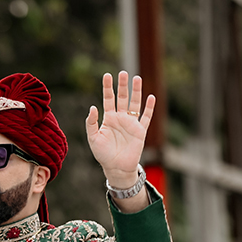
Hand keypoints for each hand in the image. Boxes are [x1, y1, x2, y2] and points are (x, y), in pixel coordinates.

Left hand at [86, 71, 154, 186]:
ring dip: (136, 92)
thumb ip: (91, 123)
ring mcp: (131, 124)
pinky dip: (149, 108)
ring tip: (137, 78)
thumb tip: (93, 107)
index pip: (109, 99)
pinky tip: (151, 97)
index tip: (107, 75)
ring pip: (135, 104)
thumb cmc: (103, 154)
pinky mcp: (140, 131)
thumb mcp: (93, 138)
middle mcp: (121, 118)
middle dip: (123, 85)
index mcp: (109, 118)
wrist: (116, 168)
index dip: (108, 87)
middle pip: (123, 98)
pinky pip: (146, 117)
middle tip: (123, 73)